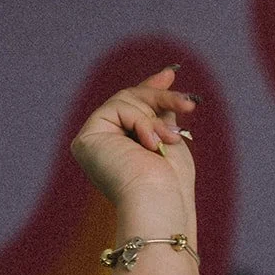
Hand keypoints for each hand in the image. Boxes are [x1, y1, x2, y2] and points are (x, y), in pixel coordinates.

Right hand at [70, 67, 198, 224]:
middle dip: (160, 97)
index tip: (171, 74)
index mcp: (120, 149)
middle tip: (188, 103)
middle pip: (129, 100)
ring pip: (125, 100)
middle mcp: (102, 145)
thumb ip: (160, 112)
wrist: (159, 201)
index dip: (151, 88)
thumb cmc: (171, 183)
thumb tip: (164, 80)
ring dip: (156, 117)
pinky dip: (141, 122)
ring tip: (170, 140)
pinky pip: (118, 108)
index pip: (131, 109)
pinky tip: (151, 144)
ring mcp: (92, 141)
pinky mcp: (87, 139)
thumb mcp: (169, 137)